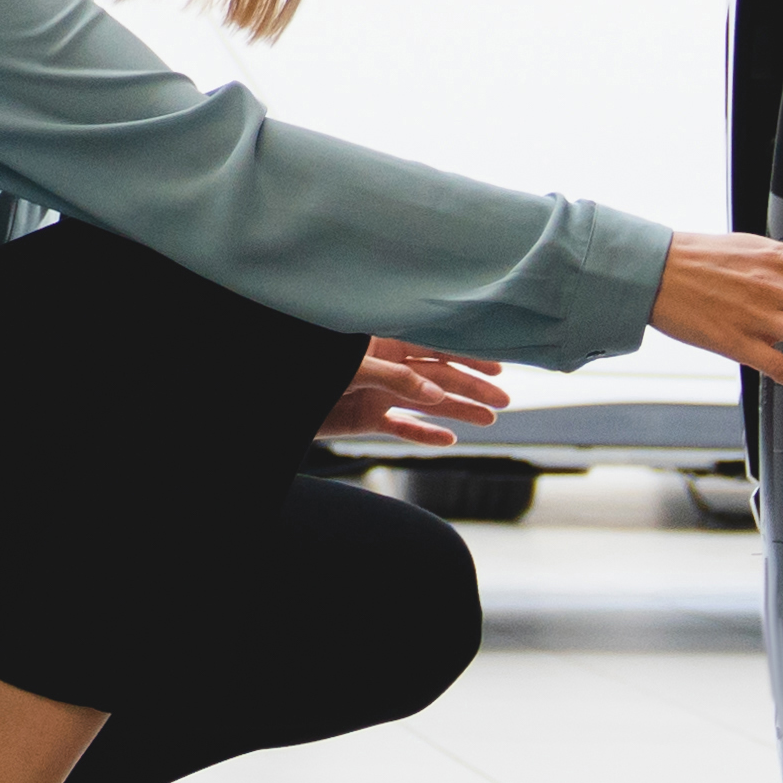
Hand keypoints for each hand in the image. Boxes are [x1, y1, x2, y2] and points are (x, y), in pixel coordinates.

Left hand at [319, 338, 512, 450]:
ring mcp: (378, 393)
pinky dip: (424, 433)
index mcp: (386, 343)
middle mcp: (387, 367)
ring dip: (459, 410)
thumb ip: (395, 377)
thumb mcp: (354, 368)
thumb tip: (435, 394)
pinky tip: (450, 439)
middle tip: (505, 401)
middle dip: (473, 388)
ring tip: (490, 420)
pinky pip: (401, 427)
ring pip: (428, 403)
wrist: (277, 399)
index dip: (469, 355)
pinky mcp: (366, 418)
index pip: (437, 347)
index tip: (500, 365)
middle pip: (439, 377)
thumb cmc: (314, 368)